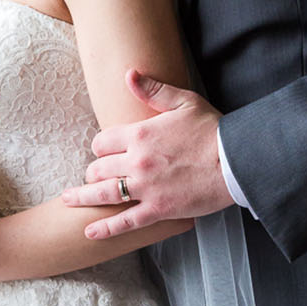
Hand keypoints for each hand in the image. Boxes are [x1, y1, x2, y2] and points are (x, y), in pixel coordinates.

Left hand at [58, 71, 232, 240]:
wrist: (237, 161)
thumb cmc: (214, 129)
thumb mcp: (184, 101)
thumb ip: (153, 90)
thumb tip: (129, 74)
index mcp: (140, 134)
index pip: (102, 141)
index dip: (100, 147)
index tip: (103, 151)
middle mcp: (137, 161)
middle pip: (99, 168)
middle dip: (94, 171)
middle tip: (94, 176)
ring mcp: (146, 188)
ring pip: (104, 194)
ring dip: (83, 197)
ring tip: (69, 199)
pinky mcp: (158, 210)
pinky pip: (124, 221)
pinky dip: (105, 228)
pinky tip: (89, 231)